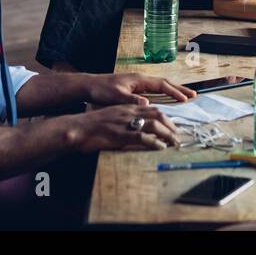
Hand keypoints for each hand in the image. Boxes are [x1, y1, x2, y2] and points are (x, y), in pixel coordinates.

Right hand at [64, 104, 181, 152]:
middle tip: (177, 135)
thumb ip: (125, 120)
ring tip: (174, 142)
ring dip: (167, 134)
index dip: (166, 117)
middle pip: (157, 114)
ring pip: (154, 124)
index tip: (173, 126)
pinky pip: (142, 137)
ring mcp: (125, 123)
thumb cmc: (92, 126)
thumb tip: (137, 128)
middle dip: (171, 125)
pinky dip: (154, 142)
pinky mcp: (121, 135)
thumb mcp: (112, 118)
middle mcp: (129, 112)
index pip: (152, 108)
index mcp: (127, 107)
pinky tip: (160, 147)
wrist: (78, 128)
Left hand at [84, 72, 195, 106]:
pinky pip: (155, 89)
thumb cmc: (102, 90)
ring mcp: (138, 82)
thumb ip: (132, 100)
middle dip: (179, 89)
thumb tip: (147, 104)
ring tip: (185, 96)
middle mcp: (141, 79)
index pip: (162, 85)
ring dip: (173, 90)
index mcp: (139, 80)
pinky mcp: (135, 86)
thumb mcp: (116, 96)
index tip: (186, 99)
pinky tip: (167, 98)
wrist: (90, 86)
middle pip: (165, 83)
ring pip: (160, 85)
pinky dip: (164, 92)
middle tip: (194, 95)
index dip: (175, 92)